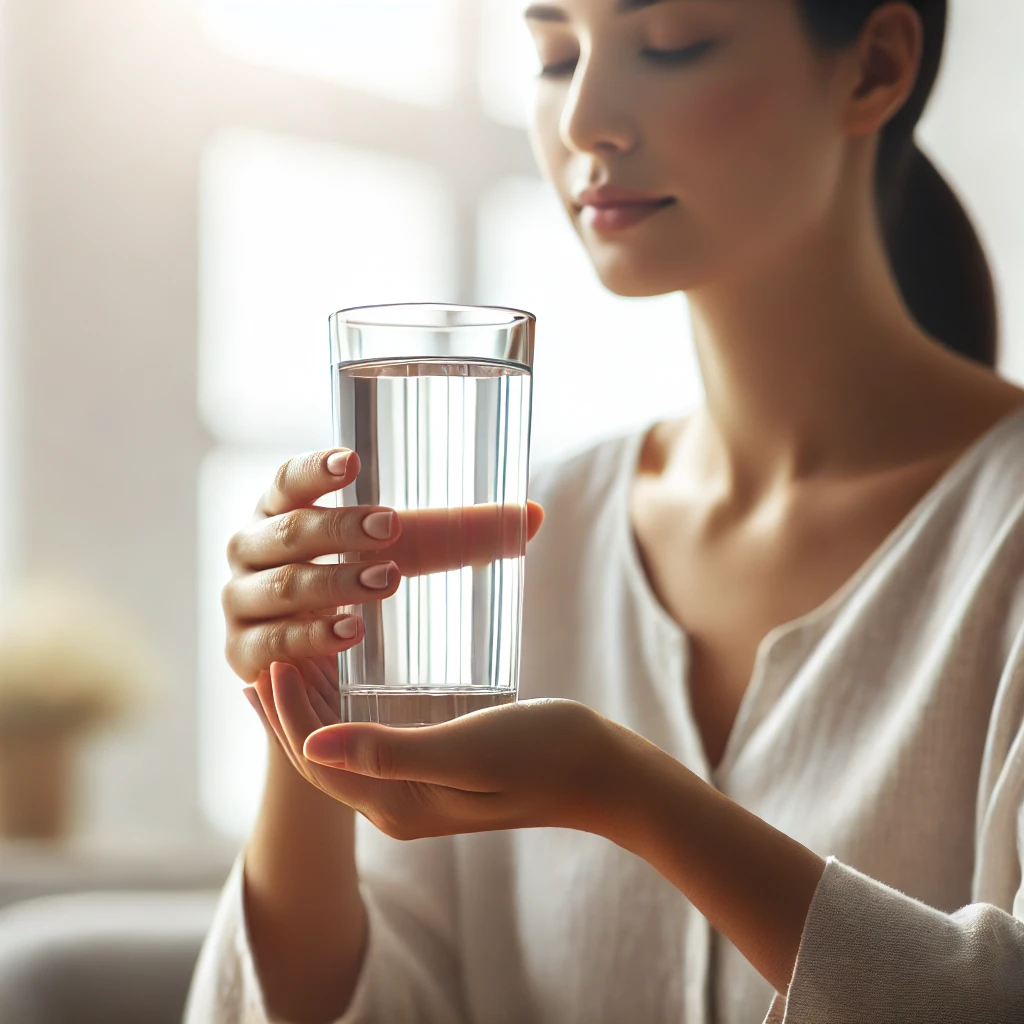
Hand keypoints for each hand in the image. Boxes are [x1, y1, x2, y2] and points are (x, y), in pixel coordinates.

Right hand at [222, 447, 544, 683]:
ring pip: (282, 586)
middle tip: (391, 527)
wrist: (319, 676)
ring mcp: (240, 602)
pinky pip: (272, 643)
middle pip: (287, 531)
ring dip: (334, 582)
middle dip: (339, 527)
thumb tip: (532, 515)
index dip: (313, 469)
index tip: (351, 461)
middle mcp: (252, 549)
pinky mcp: (242, 654)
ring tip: (387, 581)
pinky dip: (311, 636)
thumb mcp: (407, 555)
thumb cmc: (362, 589)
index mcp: (282, 511)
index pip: (287, 481)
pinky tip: (350, 632)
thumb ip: (461, 535)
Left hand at [244, 663, 643, 841]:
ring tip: (291, 667)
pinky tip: (350, 682)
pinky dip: (348, 712)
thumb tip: (309, 748)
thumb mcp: (465, 750)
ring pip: (345, 750)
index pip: (317, 763)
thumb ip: (390, 751)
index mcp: (398, 805)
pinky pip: (374, 741)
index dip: (285, 717)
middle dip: (287, 714)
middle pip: (322, 760)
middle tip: (264, 659)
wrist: (601, 772)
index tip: (272, 663)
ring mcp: (419, 790)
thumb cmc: (543, 754)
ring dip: (313, 711)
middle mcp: (399, 805)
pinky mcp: (439, 770)